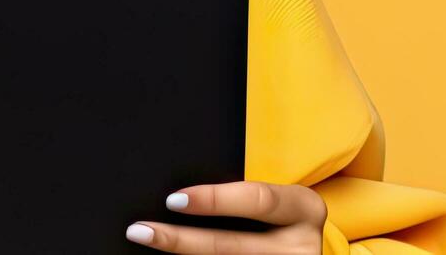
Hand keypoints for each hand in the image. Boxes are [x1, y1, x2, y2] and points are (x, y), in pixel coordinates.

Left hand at [124, 180, 326, 253]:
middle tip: (140, 230)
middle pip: (230, 245)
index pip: (256, 200)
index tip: (172, 199)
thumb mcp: (275, 201)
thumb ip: (242, 196)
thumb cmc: (277, 215)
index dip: (214, 200)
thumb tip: (177, 196)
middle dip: (180, 240)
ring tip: (147, 243)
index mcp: (305, 209)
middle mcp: (303, 246)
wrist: (300, 248)